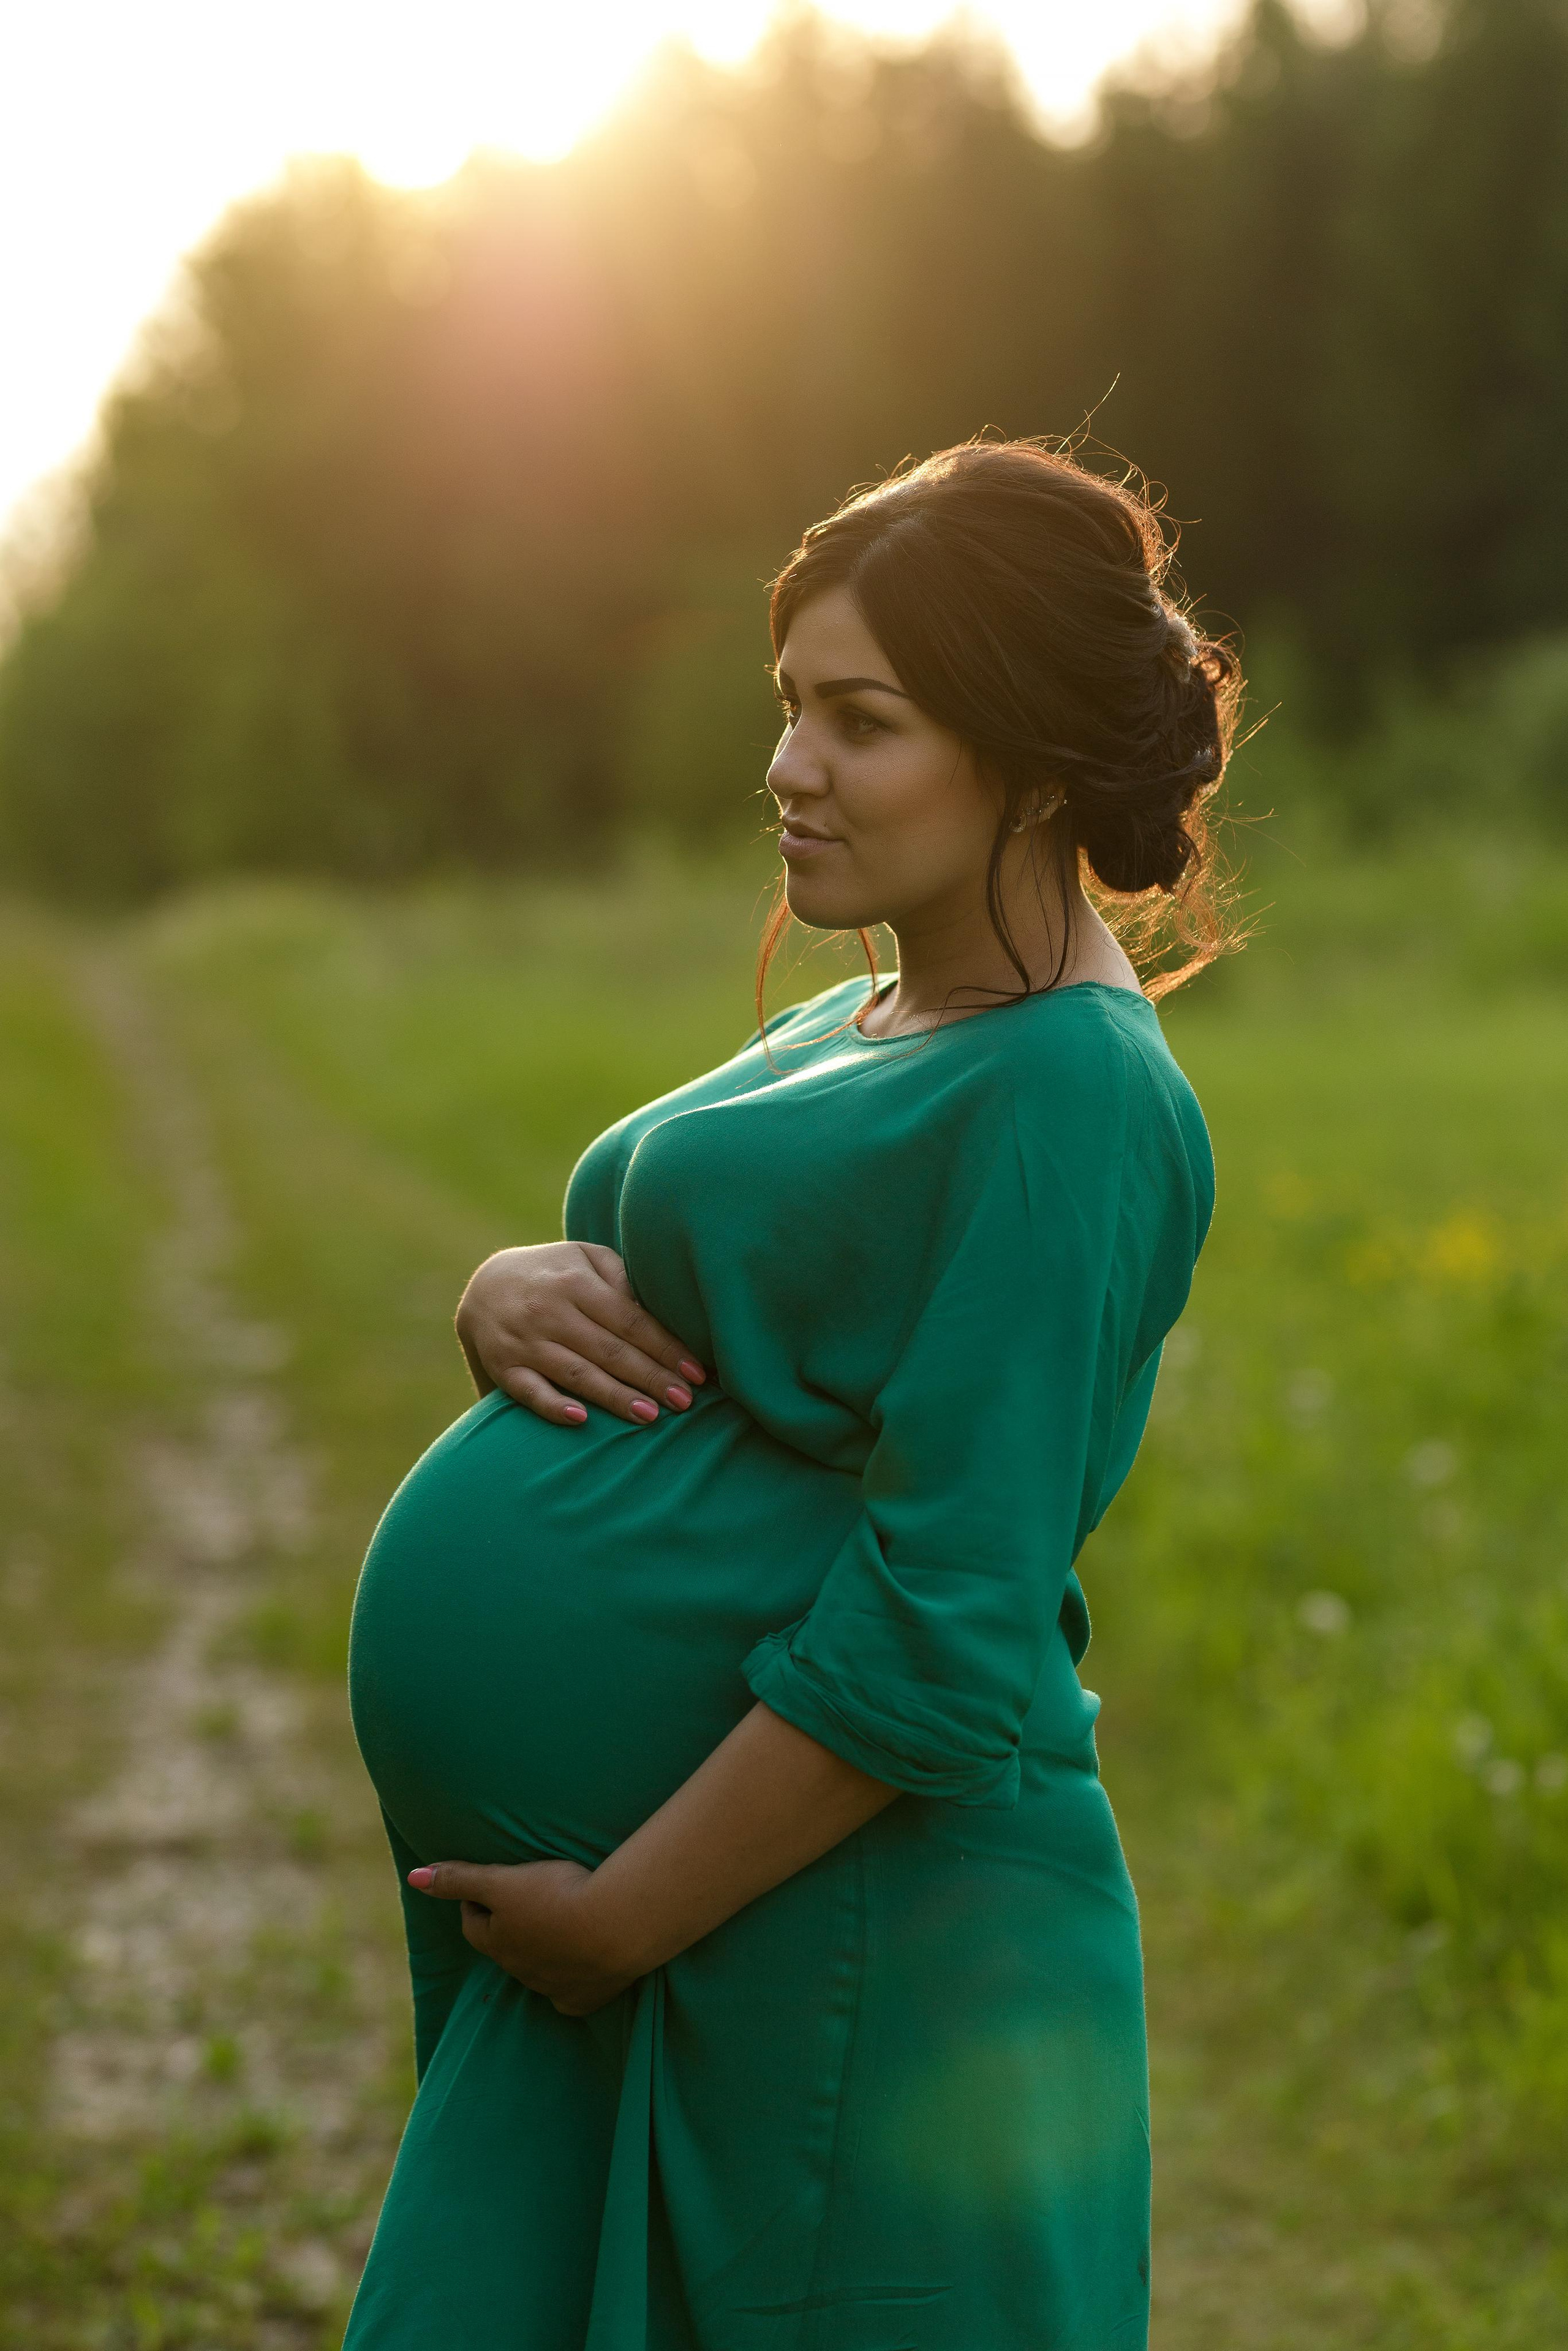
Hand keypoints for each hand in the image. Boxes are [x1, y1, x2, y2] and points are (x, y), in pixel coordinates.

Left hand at [408, 1857, 640, 2015]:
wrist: (615, 1927)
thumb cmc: (556, 1896)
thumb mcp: (503, 1881)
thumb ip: (459, 1878)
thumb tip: (413, 1876)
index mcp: (497, 1941)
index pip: (473, 1923)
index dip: (477, 1900)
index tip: (488, 1883)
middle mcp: (519, 1970)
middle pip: (504, 1947)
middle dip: (508, 1927)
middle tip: (526, 1899)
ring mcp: (551, 1988)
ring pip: (536, 1969)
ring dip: (540, 1948)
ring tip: (560, 1921)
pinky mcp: (583, 1999)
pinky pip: (569, 1993)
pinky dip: (570, 1978)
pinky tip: (580, 1963)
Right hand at [455, 1241, 706, 1427]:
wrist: (485, 1284)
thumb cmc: (555, 1272)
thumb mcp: (585, 1258)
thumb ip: (620, 1278)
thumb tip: (656, 1310)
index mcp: (577, 1283)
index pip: (630, 1320)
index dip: (665, 1347)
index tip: (696, 1372)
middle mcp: (551, 1312)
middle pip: (610, 1350)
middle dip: (651, 1377)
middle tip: (685, 1402)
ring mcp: (525, 1341)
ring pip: (576, 1373)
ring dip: (614, 1396)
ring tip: (650, 1415)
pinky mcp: (504, 1367)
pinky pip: (529, 1391)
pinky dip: (553, 1405)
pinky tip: (580, 1419)